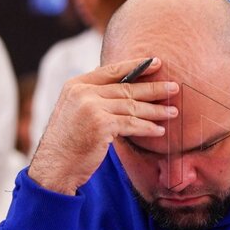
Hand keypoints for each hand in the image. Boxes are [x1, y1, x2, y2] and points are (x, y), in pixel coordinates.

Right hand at [28, 58, 178, 195]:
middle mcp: (83, 92)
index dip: (137, 66)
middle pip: (127, 88)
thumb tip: (120, 82)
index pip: (112, 70)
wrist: (54, 166)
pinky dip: (147, 127)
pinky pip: (131, 124)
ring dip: (156, 110)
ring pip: (132, 106)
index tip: (157, 62)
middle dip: (154, 88)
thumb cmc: (69, 141)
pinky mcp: (101, 125)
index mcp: (76, 85)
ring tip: (173, 112)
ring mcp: (91, 107)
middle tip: (175, 88)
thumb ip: (94, 96)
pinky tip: (159, 130)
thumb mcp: (76, 110)